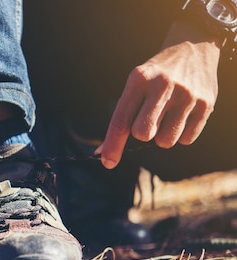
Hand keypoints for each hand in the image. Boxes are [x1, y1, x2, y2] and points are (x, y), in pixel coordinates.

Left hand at [98, 21, 221, 168]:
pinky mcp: (206, 104)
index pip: (121, 120)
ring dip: (163, 136)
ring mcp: (187, 94)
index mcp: (139, 80)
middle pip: (143, 133)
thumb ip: (121, 117)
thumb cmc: (155, 76)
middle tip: (149, 121)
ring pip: (166, 141)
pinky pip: (186, 139)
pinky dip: (181, 133)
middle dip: (143, 134)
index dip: (112, 145)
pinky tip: (182, 114)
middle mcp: (163, 85)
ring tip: (167, 115)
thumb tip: (101, 154)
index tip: (107, 162)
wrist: (194, 49)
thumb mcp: (135, 85)